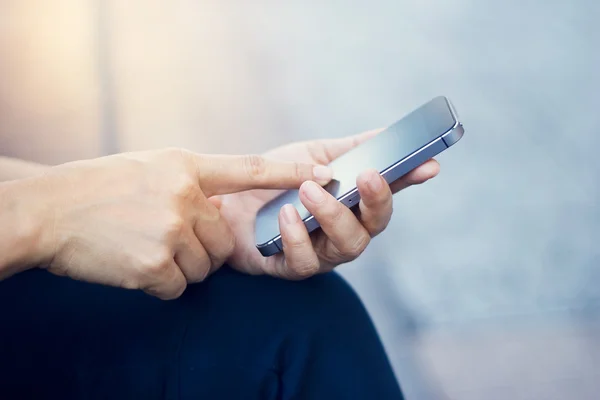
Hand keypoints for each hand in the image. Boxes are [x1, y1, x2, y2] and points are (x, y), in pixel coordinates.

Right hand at [20, 149, 329, 298]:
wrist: (49, 211)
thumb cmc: (99, 187)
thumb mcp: (151, 168)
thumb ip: (192, 183)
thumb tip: (216, 209)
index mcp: (187, 166)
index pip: (250, 168)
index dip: (290, 171)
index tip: (326, 174)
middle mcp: (186, 195)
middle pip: (224, 239)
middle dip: (203, 246)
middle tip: (164, 236)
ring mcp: (173, 229)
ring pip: (205, 265)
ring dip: (180, 265)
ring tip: (143, 246)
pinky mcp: (159, 264)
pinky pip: (180, 285)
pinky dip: (160, 282)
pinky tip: (133, 263)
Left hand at [213, 130, 439, 278]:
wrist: (226, 201)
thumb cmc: (273, 181)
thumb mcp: (311, 156)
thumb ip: (349, 148)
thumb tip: (388, 133)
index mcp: (352, 202)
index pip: (388, 192)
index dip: (410, 179)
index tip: (429, 164)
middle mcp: (343, 230)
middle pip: (374, 226)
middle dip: (375, 202)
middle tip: (365, 176)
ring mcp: (320, 252)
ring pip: (347, 246)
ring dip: (333, 216)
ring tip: (310, 190)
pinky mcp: (290, 267)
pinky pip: (304, 261)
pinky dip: (298, 237)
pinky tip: (287, 214)